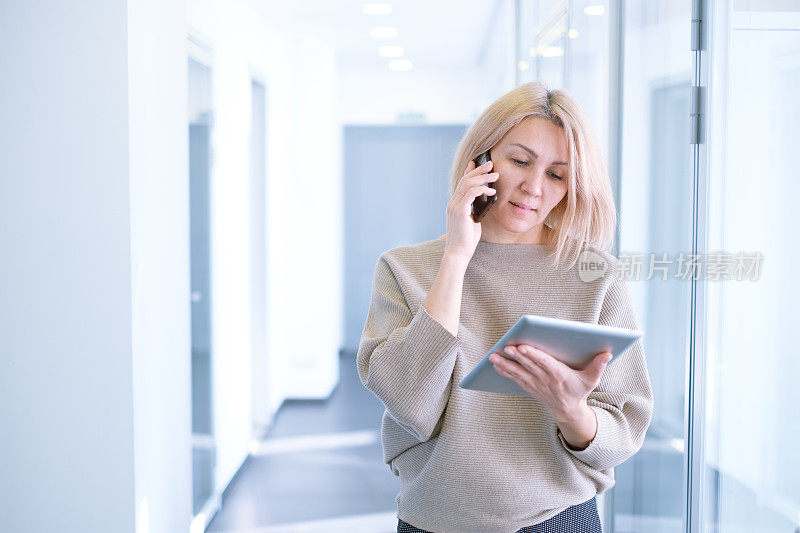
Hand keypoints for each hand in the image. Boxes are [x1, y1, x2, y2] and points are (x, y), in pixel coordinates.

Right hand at [444, 159, 497, 260]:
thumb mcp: (473, 220)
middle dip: (479, 170)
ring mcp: (454, 206)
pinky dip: (482, 189)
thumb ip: (475, 209)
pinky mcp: (460, 211)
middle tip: (491, 164)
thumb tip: (485, 200)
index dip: (469, 171)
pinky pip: (470, 194)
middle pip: (465, 180)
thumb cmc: (466, 239)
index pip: (461, 183)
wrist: (458, 252)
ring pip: (468, 184)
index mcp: (454, 204)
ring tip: (495, 175)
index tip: (477, 163)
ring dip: (483, 178)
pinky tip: (491, 191)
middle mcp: (452, 203)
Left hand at [488, 345, 611, 418]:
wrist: (568, 411)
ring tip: (493, 357)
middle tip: (506, 347)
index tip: (522, 347)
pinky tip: (496, 364)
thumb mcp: (592, 380)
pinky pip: (515, 378)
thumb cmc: (580, 391)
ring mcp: (536, 384)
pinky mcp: (529, 387)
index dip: (533, 354)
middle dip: (516, 356)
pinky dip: (505, 371)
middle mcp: (545, 380)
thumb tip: (607, 353)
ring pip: (518, 372)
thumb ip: (598, 366)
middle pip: (529, 366)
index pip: (544, 363)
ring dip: (505, 365)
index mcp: (559, 375)